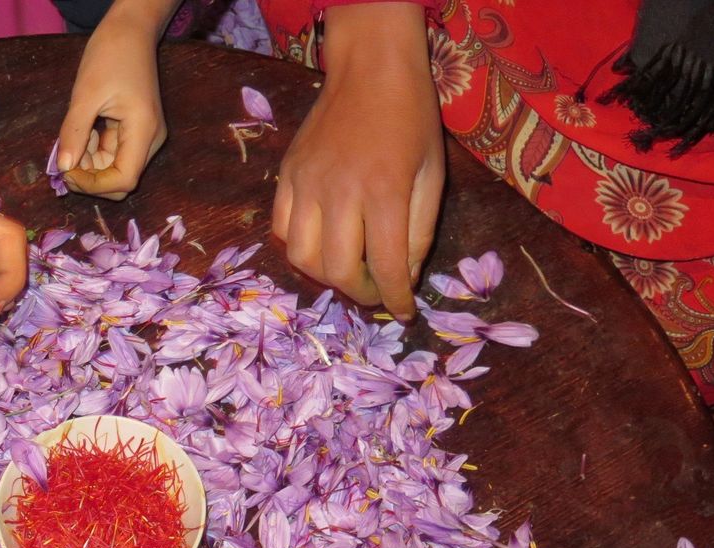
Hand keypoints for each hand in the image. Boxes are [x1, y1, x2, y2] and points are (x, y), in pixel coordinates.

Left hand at [56, 6, 167, 199]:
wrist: (130, 30)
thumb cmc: (110, 54)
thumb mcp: (85, 93)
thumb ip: (73, 133)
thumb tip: (62, 168)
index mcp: (144, 131)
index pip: (124, 180)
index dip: (94, 185)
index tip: (66, 173)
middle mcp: (149, 139)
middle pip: (120, 179)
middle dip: (89, 175)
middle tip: (64, 158)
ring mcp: (144, 136)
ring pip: (113, 168)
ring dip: (88, 162)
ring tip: (73, 135)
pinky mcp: (135, 131)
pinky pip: (112, 153)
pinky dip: (92, 150)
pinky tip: (83, 130)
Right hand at [272, 1, 442, 319]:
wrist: (370, 70)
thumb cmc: (410, 121)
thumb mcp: (432, 175)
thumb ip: (419, 230)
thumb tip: (403, 275)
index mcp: (385, 192)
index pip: (387, 266)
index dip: (396, 299)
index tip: (402, 311)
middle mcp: (340, 193)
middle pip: (338, 271)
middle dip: (360, 293)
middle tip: (375, 291)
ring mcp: (306, 185)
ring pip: (301, 258)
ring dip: (325, 277)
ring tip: (346, 272)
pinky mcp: (287, 177)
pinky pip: (281, 230)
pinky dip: (299, 249)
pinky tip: (320, 245)